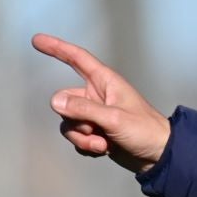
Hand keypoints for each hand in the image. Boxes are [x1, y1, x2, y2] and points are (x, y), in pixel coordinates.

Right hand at [31, 33, 170, 173]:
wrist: (160, 156)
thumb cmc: (145, 131)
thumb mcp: (114, 119)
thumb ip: (84, 109)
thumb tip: (56, 101)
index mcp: (106, 82)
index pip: (77, 59)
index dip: (57, 48)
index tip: (37, 40)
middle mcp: (97, 96)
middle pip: (64, 100)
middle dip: (74, 119)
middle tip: (96, 129)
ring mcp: (95, 115)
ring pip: (68, 123)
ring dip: (82, 137)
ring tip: (103, 144)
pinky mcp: (96, 132)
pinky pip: (76, 137)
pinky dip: (86, 146)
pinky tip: (104, 150)